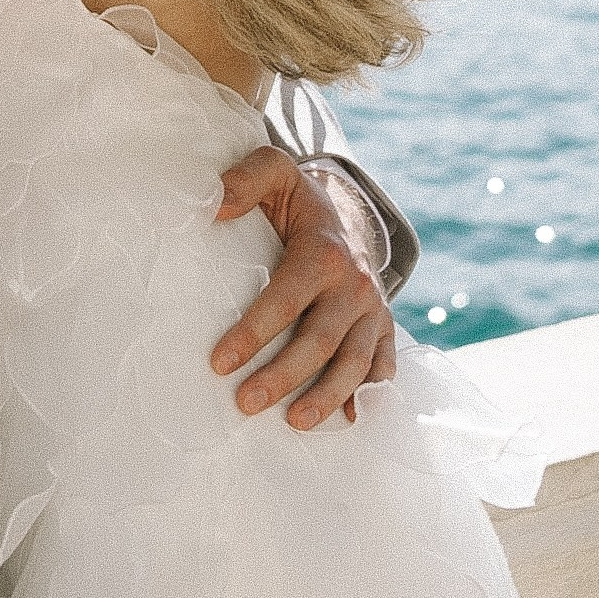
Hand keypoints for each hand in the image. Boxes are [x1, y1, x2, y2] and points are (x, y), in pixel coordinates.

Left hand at [208, 148, 397, 430]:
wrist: (347, 215)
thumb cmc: (297, 203)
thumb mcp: (274, 174)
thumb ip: (246, 179)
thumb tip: (213, 202)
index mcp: (323, 252)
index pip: (287, 297)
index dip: (254, 331)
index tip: (219, 361)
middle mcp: (354, 285)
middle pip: (321, 340)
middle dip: (284, 375)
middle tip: (245, 402)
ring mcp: (373, 311)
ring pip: (355, 362)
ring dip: (327, 396)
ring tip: (295, 423)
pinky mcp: (384, 329)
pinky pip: (383, 366)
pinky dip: (370, 395)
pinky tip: (349, 422)